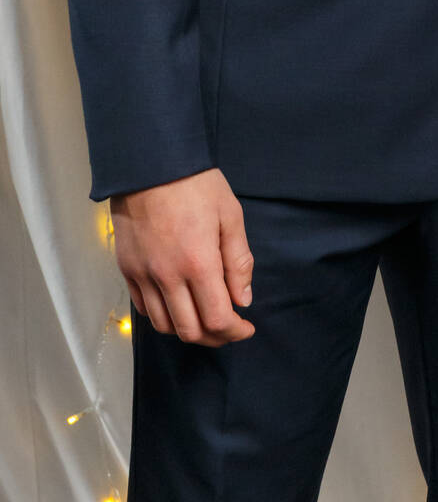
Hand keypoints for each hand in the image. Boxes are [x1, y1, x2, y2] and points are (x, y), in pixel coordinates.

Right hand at [110, 168, 254, 346]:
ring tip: (205, 320)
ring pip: (163, 326)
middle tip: (229, 328)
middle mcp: (167, 276)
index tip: (246, 327)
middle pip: (189, 331)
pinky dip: (163, 316)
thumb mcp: (230, 215)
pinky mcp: (127, 269)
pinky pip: (144, 308)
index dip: (235, 331)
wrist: (151, 164)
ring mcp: (143, 275)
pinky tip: (179, 306)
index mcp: (198, 263)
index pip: (217, 319)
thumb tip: (242, 300)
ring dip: (187, 331)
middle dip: (215, 337)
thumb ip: (238, 262)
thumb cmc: (196, 185)